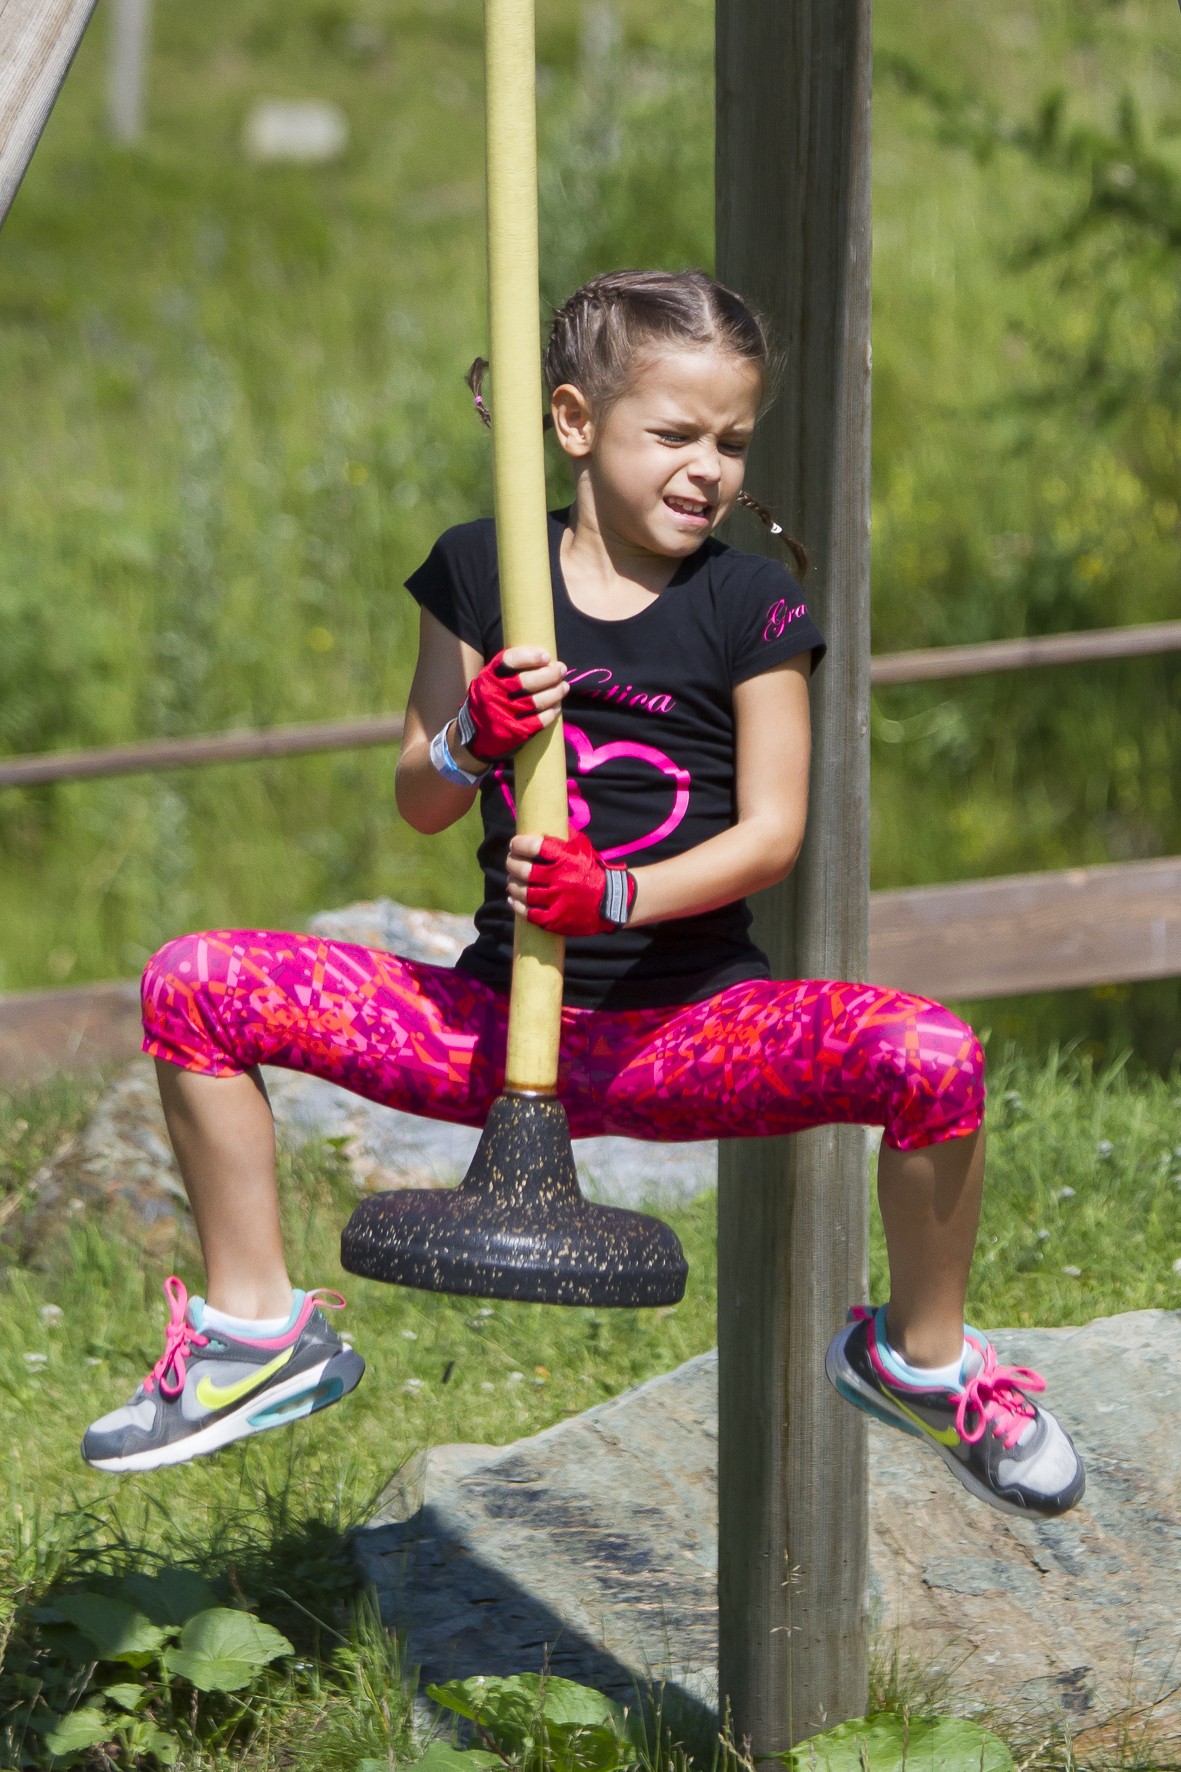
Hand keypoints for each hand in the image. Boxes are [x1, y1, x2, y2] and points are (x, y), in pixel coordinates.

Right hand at [455, 647, 567, 764]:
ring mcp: (505, 714)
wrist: (475, 735)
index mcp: (489, 677)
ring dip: (555, 692)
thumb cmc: (489, 700)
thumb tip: (545, 659)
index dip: (531, 657)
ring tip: (563, 686)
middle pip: (528, 682)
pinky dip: (551, 712)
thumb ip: (510, 669)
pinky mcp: (515, 732)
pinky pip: (540, 720)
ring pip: (537, 701)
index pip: (510, 661)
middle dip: (550, 674)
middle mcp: (495, 695)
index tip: (546, 656)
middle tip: (561, 669)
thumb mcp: (490, 680)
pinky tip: (556, 706)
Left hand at [507, 830, 635, 935]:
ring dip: (513, 884)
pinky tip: (513, 899)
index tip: (515, 844)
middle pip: (524, 870)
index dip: (519, 844)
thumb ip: (564, 834)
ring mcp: (556, 901)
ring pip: (523, 892)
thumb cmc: (591, 871)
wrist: (610, 901)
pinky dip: (517, 905)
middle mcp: (560, 879)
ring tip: (512, 880)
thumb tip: (546, 819)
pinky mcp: (555, 919)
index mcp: (566, 858)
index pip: (535, 847)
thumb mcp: (582, 847)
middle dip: (512, 864)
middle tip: (510, 861)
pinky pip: (528, 912)